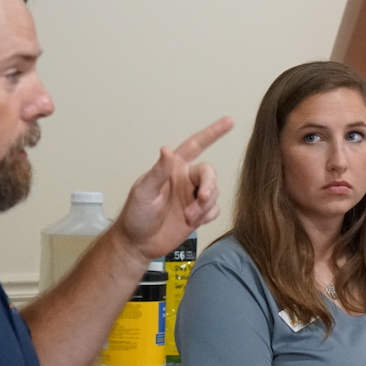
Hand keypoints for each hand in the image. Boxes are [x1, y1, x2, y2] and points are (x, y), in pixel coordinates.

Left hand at [114, 117, 234, 258]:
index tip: (229, 121)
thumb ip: (158, 171)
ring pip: (214, 193)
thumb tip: (166, 150)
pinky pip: (214, 210)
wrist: (139, 243)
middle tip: (201, 199)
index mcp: (173, 167)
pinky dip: (207, 216)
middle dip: (209, 186)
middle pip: (209, 173)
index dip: (212, 133)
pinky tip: (193, 222)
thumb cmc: (136, 215)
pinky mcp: (198, 214)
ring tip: (187, 217)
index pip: (196, 144)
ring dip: (204, 206)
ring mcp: (192, 197)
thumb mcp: (144, 191)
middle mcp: (185, 179)